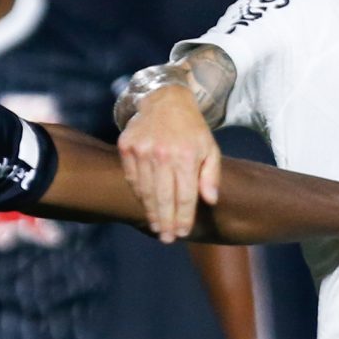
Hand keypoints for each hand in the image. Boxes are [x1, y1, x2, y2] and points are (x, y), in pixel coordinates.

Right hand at [118, 85, 221, 244]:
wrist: (165, 99)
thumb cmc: (191, 129)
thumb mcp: (210, 148)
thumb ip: (211, 175)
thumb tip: (210, 200)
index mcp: (186, 155)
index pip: (185, 196)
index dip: (184, 217)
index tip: (182, 233)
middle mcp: (162, 153)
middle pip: (163, 198)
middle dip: (166, 222)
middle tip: (167, 239)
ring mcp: (141, 150)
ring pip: (146, 191)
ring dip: (151, 213)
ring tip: (157, 227)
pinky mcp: (126, 146)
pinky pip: (132, 179)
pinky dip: (139, 194)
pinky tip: (146, 205)